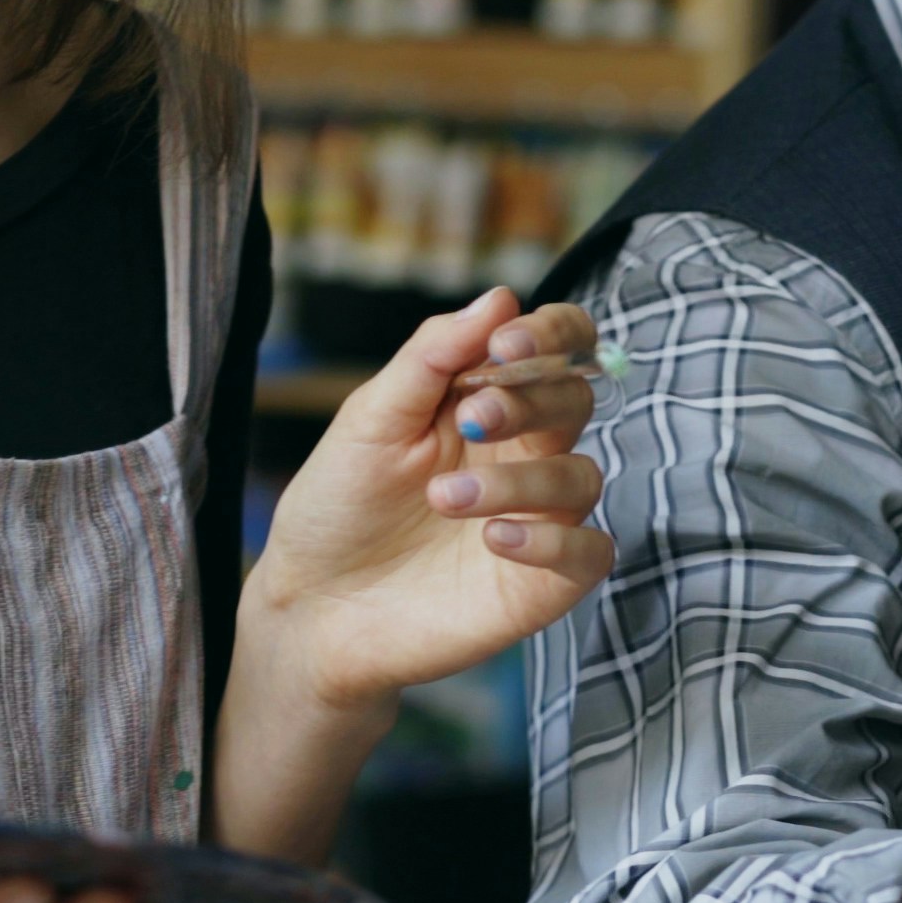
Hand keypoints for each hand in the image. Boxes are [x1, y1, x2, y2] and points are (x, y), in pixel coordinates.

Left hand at [241, 288, 612, 722]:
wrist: (312, 606)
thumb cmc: (339, 506)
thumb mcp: (370, 420)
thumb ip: (432, 357)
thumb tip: (500, 295)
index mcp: (487, 402)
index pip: (557, 348)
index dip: (552, 334)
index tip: (505, 343)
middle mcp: (523, 454)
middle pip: (576, 402)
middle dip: (530, 401)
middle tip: (469, 421)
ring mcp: (538, 518)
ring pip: (580, 477)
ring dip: (519, 480)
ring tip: (442, 500)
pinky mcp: (542, 583)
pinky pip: (589, 553)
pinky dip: (552, 541)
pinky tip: (494, 540)